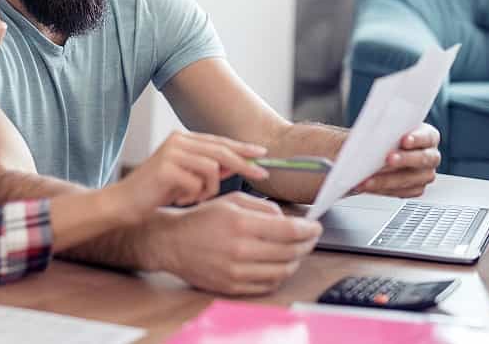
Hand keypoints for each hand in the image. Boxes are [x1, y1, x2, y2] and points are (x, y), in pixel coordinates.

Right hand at [113, 131, 268, 223]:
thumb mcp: (187, 177)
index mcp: (182, 139)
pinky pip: (197, 183)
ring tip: (193, 198)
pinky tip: (179, 200)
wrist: (124, 203)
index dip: (242, 148)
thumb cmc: (156, 192)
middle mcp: (177, 140)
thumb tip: (238, 163)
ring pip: (212, 168)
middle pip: (221, 150)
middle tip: (262, 175)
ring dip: (209, 189)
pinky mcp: (166, 168)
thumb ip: (209, 168)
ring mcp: (171, 152)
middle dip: (244, 164)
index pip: (219, 141)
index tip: (263, 155)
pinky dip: (194, 195)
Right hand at [157, 192, 321, 294]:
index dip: (309, 229)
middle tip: (310, 237)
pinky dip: (280, 274)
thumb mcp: (231, 201)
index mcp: (240, 223)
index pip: (289, 229)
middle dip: (307, 243)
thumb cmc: (201, 220)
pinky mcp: (233, 286)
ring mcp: (237, 271)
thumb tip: (287, 218)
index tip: (316, 226)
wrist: (172, 243)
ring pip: (283, 270)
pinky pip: (268, 284)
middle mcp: (240, 249)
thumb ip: (262, 207)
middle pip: (290, 251)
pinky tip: (280, 263)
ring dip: (296, 260)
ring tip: (297, 250)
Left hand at [355, 123, 440, 197]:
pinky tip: (370, 186)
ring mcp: (425, 174)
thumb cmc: (388, 136)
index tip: (405, 140)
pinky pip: (401, 192)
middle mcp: (430, 156)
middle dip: (403, 160)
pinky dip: (383, 189)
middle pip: (422, 159)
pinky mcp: (415, 189)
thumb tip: (370, 135)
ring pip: (411, 179)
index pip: (427, 137)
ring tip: (369, 179)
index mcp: (428, 137)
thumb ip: (384, 130)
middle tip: (388, 159)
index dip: (417, 139)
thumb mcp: (388, 128)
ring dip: (387, 180)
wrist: (385, 149)